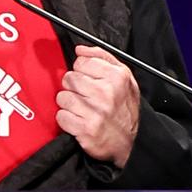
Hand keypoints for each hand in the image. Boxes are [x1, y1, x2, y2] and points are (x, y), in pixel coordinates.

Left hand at [55, 45, 139, 168]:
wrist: (130, 142)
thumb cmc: (124, 109)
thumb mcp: (125, 79)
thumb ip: (103, 58)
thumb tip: (80, 49)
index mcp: (117, 77)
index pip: (81, 61)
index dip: (81, 71)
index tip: (88, 80)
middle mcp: (106, 93)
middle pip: (69, 78)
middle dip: (74, 87)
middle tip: (85, 97)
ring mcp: (95, 111)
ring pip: (62, 97)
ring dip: (69, 104)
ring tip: (82, 109)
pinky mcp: (85, 129)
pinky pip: (61, 116)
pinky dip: (67, 120)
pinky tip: (79, 120)